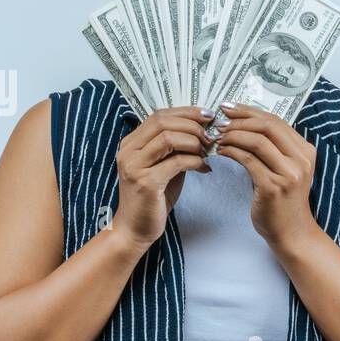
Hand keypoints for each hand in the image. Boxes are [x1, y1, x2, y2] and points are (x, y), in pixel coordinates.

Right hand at [112, 106, 214, 251]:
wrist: (135, 228)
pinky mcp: (146, 182)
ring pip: (169, 138)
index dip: (186, 112)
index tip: (208, 116)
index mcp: (131, 143)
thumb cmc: (153, 197)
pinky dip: (195, 161)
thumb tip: (201, 131)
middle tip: (211, 136)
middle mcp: (128, 150)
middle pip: (163, 121)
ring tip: (207, 152)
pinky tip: (204, 168)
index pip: (159, 115)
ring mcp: (134, 166)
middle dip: (192, 125)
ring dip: (194, 142)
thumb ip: (176, 149)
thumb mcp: (164, 166)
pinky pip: (176, 162)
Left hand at [212, 102, 319, 250]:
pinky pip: (248, 160)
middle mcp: (300, 160)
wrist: (292, 232)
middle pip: (267, 126)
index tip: (229, 108)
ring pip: (256, 141)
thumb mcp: (286, 170)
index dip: (250, 111)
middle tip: (219, 120)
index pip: (276, 121)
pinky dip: (231, 152)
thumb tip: (243, 125)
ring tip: (217, 136)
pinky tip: (220, 151)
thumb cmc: (284, 201)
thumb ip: (273, 149)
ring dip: (232, 135)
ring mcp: (288, 174)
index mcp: (305, 151)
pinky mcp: (273, 187)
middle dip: (239, 120)